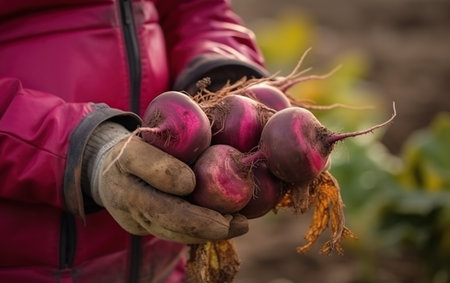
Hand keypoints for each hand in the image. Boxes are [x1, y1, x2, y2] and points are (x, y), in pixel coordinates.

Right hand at [85, 122, 247, 242]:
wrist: (110, 170)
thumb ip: (185, 137)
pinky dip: (199, 234)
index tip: (192, 182)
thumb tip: (224, 144)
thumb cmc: (147, 145)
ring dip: (206, 233)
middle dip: (200, 221)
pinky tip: (224, 229)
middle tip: (234, 222)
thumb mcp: (161, 132)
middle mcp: (123, 187)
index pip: (144, 162)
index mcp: (127, 155)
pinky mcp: (138, 228)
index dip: (167, 174)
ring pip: (168, 230)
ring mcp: (128, 214)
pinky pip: (171, 235)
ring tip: (237, 226)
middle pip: (160, 210)